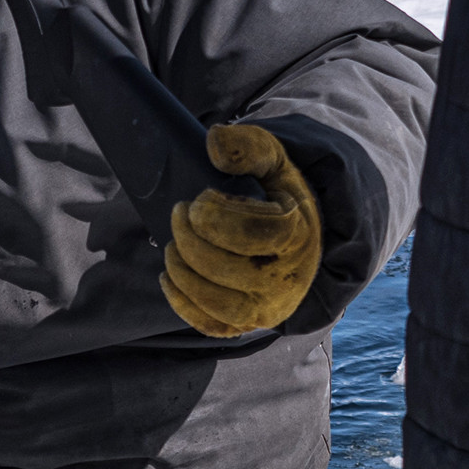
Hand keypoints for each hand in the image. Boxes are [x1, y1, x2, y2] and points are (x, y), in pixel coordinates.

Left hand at [163, 124, 322, 336]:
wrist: (299, 233)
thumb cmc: (278, 194)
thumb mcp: (273, 161)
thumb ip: (248, 146)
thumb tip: (214, 142)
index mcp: (298, 238)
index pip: (251, 235)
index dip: (215, 217)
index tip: (199, 199)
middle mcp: (288, 281)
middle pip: (228, 270)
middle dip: (191, 241)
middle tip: (177, 214)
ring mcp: (269, 308)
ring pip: (220, 305)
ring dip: (184, 275)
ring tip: (171, 246)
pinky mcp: (249, 323)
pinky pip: (213, 326)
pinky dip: (183, 305)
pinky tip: (169, 277)